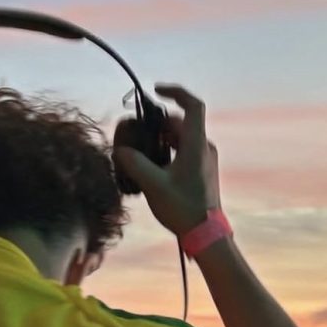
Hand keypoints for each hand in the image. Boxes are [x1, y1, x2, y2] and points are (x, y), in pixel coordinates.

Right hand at [113, 84, 220, 236]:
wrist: (206, 235)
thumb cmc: (182, 209)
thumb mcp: (153, 185)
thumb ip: (134, 163)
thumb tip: (120, 150)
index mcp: (196, 145)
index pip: (192, 105)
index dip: (175, 92)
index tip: (156, 91)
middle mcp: (204, 148)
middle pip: (181, 123)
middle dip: (158, 123)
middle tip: (138, 131)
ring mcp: (205, 161)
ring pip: (182, 139)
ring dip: (162, 139)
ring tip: (142, 151)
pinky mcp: (203, 173)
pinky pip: (185, 152)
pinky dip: (169, 151)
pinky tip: (153, 167)